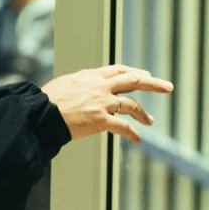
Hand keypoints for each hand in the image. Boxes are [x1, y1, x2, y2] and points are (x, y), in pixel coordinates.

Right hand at [41, 64, 173, 142]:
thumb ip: (81, 84)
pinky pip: (123, 126)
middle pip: (133, 80)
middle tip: (168, 87)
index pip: (118, 70)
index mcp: (91, 76)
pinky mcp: (100, 120)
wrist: (41, 113)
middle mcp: (100, 86)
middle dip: (153, 83)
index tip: (145, 75)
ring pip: (131, 104)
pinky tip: (138, 139)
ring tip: (150, 121)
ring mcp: (102, 103)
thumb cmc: (47, 101)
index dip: (134, 72)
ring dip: (143, 113)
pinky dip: (132, 133)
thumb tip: (84, 89)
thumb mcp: (66, 84)